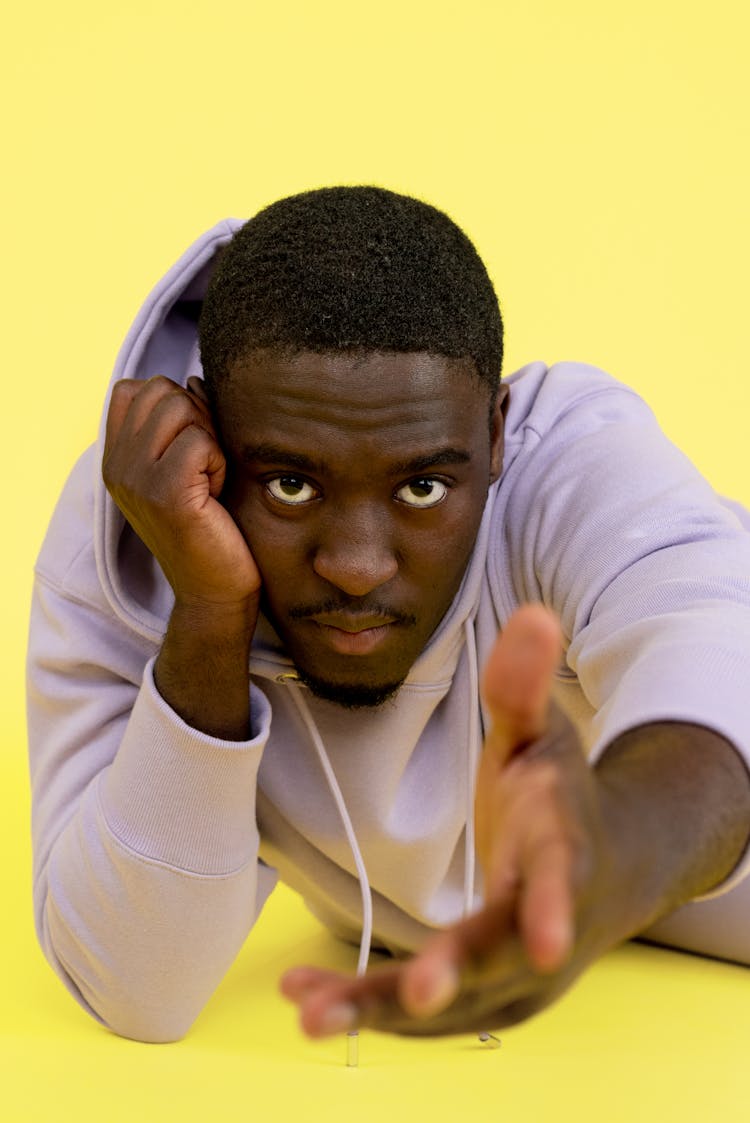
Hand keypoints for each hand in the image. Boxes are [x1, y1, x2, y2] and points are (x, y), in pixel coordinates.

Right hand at [103, 375, 260, 608]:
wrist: (214, 592)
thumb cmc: (210, 530)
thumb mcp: (185, 470)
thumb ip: (181, 426)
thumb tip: (196, 381)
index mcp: (116, 459)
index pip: (131, 390)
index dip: (172, 402)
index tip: (189, 445)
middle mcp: (117, 467)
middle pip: (160, 391)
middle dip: (196, 418)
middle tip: (205, 465)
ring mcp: (136, 479)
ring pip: (180, 408)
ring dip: (208, 439)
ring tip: (208, 479)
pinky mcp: (166, 492)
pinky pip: (201, 441)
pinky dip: (220, 462)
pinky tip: (215, 494)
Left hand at [281, 605, 629, 1036]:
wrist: (605, 870)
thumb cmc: (563, 796)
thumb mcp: (544, 738)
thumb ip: (526, 687)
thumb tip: (536, 612)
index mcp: (563, 858)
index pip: (562, 884)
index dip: (553, 911)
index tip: (548, 945)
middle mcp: (543, 930)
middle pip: (501, 960)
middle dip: (452, 977)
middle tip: (410, 994)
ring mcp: (515, 976)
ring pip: (452, 1005)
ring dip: (383, 1009)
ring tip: (310, 1014)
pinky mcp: (482, 996)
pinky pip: (424, 1011)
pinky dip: (371, 1006)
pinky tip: (305, 1000)